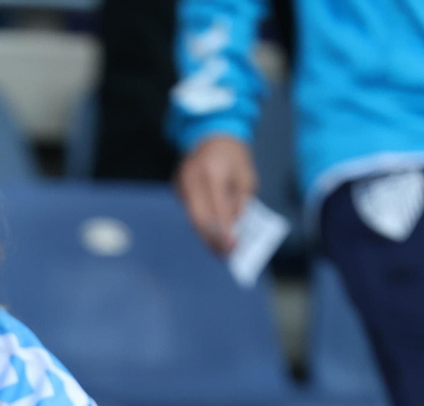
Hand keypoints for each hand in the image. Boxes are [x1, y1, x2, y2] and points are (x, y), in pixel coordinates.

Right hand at [176, 134, 257, 254]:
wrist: (211, 134)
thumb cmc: (233, 156)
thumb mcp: (246, 176)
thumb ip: (240, 202)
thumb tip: (234, 227)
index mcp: (213, 172)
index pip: (218, 209)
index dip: (225, 231)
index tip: (233, 247)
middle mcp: (192, 178)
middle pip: (199, 218)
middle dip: (212, 239)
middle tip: (224, 254)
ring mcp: (180, 182)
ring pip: (191, 218)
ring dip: (205, 235)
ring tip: (218, 249)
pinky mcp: (176, 187)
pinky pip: (188, 211)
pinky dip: (200, 224)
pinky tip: (210, 235)